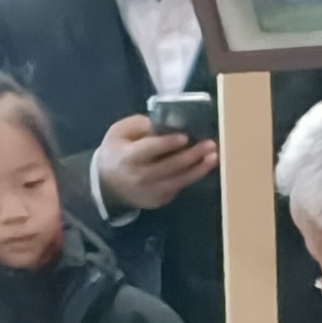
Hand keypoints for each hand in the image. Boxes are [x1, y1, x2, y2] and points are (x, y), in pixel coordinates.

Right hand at [96, 114, 219, 213]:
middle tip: (210, 144)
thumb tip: (163, 123)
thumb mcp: (118, 132)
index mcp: (127, 157)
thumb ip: (139, 125)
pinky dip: (192, 176)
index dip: (167, 143)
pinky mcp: (159, 200)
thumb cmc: (116, 152)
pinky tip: (203, 166)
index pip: (149, 150)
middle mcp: (139, 177)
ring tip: (214, 157)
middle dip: (192, 155)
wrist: (107, 185)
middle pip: (169, 166)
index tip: (184, 137)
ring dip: (199, 168)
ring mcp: (151, 192)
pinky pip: (179, 187)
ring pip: (179, 180)